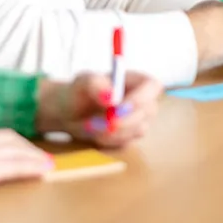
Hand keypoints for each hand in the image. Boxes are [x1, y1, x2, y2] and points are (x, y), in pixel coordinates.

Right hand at [0, 130, 52, 199]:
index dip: (6, 142)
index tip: (16, 148)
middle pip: (8, 139)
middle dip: (26, 147)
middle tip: (39, 156)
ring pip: (17, 150)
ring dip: (34, 156)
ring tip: (46, 164)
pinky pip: (17, 165)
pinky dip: (33, 166)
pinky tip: (46, 170)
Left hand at [35, 71, 163, 146]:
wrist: (70, 113)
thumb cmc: (79, 91)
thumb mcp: (82, 82)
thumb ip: (95, 84)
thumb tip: (111, 97)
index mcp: (137, 81)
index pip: (152, 86)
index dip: (141, 97)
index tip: (118, 107)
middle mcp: (143, 101)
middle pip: (148, 111)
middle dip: (123, 120)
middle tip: (97, 123)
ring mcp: (140, 120)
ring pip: (137, 129)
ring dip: (113, 131)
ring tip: (89, 126)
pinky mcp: (130, 137)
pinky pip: (126, 142)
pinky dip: (109, 140)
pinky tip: (94, 133)